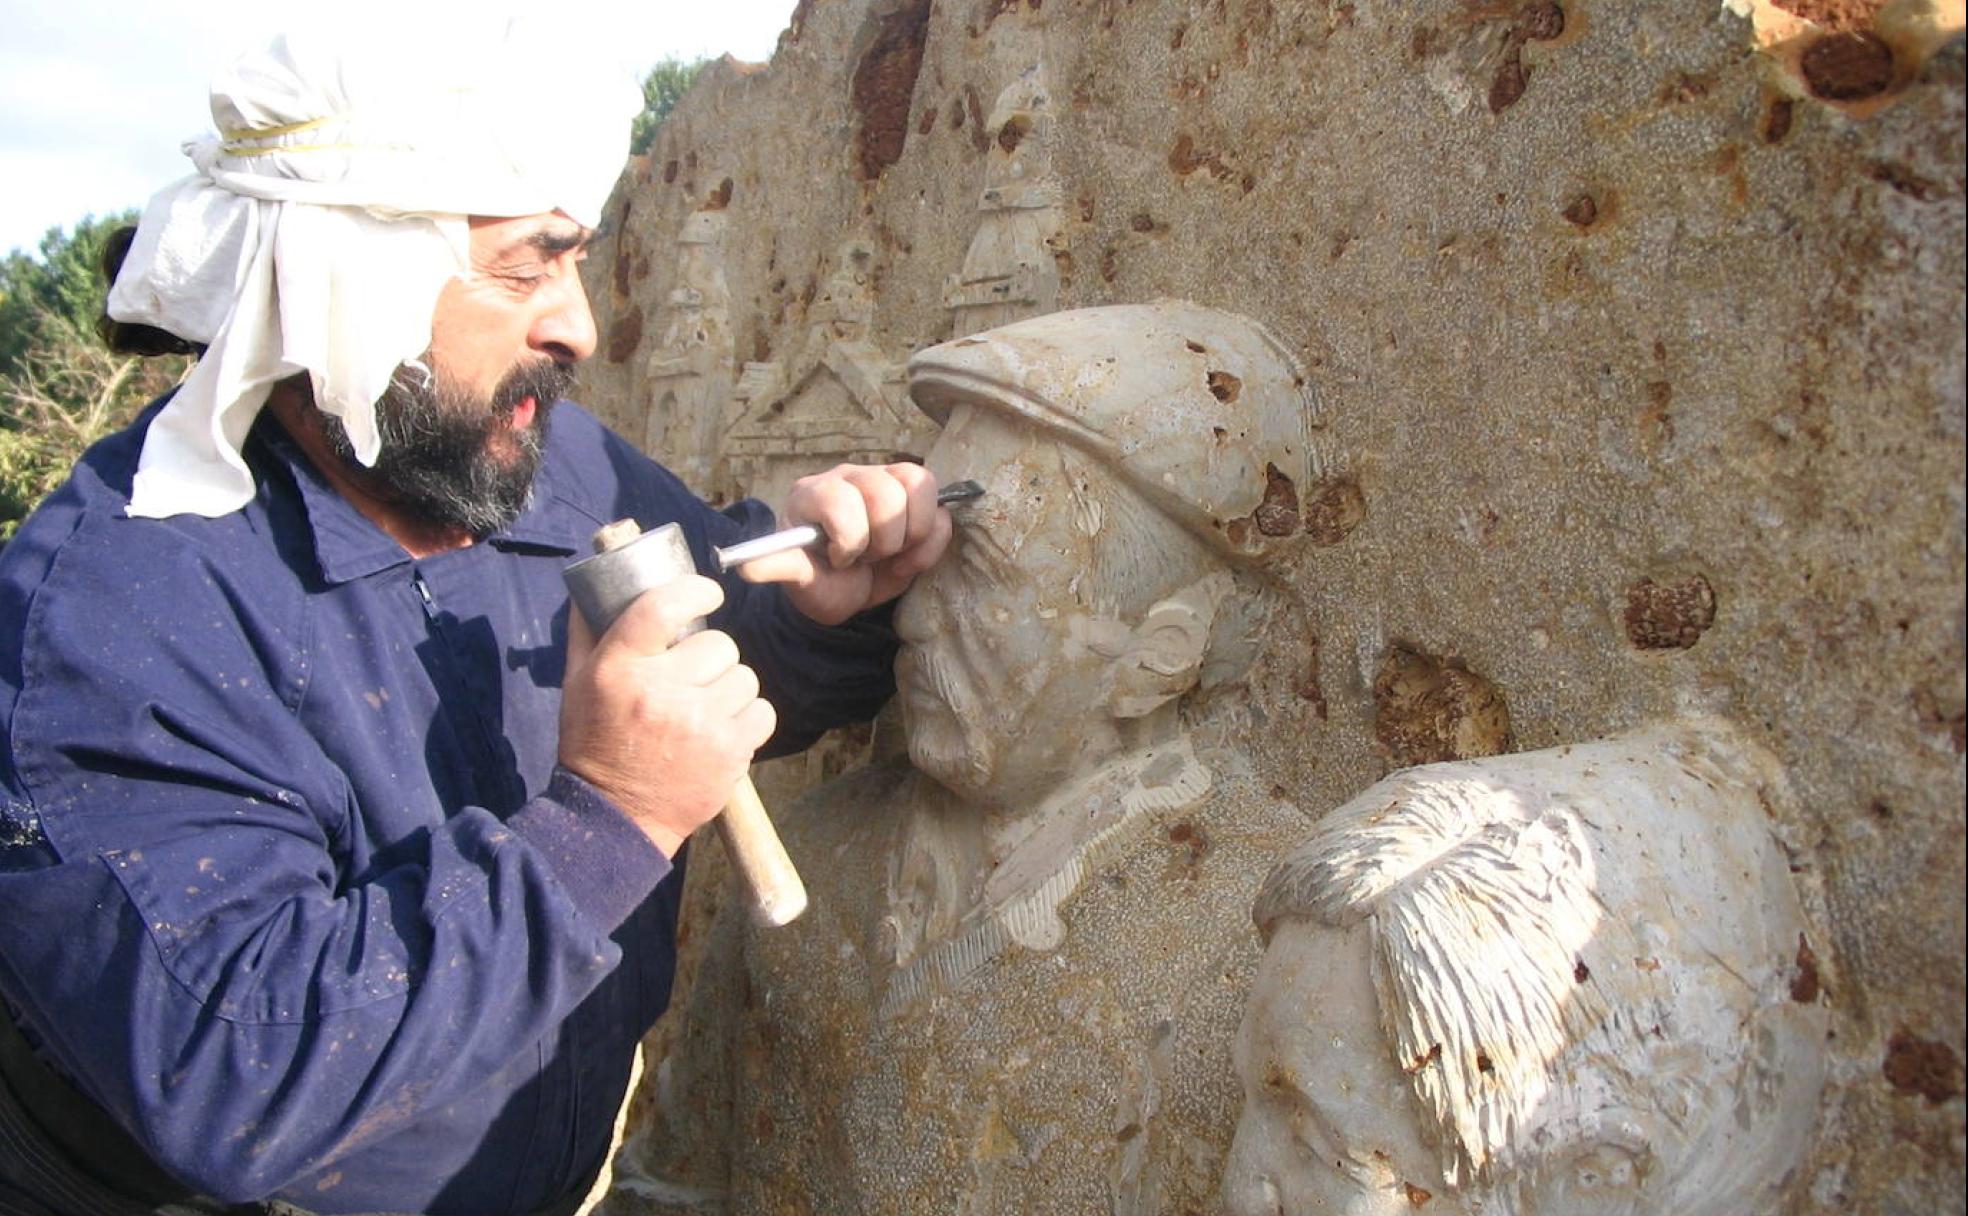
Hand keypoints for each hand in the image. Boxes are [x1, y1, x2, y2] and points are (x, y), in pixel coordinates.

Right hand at [558, 575, 776, 856]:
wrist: (617, 817)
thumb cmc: (596, 743)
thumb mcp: (577, 683)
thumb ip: (589, 630)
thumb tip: (595, 586)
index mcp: (618, 668)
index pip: (662, 606)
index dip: (694, 591)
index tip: (708, 594)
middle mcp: (659, 691)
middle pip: (720, 643)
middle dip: (710, 659)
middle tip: (690, 681)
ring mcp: (698, 722)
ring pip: (745, 676)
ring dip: (729, 689)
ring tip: (703, 710)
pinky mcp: (729, 750)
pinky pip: (762, 710)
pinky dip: (748, 719)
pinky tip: (722, 731)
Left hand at [737, 462, 954, 624]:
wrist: (846, 590)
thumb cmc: (819, 581)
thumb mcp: (797, 580)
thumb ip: (778, 567)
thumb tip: (746, 568)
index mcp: (814, 493)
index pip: (841, 498)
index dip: (849, 538)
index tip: (840, 561)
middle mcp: (850, 478)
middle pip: (885, 492)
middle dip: (881, 540)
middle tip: (866, 559)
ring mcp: (886, 482)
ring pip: (919, 487)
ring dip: (909, 537)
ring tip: (889, 557)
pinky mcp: (915, 496)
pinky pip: (941, 508)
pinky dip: (932, 542)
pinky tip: (910, 558)